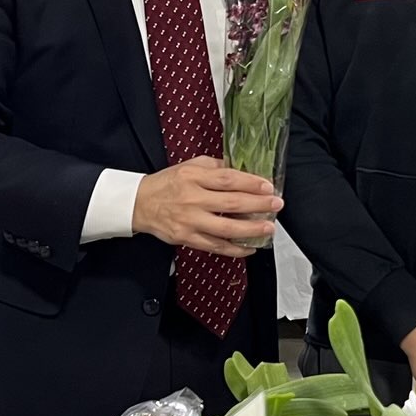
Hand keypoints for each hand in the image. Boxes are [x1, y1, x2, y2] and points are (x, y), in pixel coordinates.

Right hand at [132, 157, 280, 257]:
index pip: (228, 179)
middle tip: (276, 205)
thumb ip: (215, 167)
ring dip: (251, 229)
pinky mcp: (186, 238)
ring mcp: (189, 221)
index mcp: (193, 177)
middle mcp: (192, 199)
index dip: (251, 183)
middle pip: (231, 203)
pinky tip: (250, 247)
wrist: (139, 203)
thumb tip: (243, 171)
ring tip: (269, 228)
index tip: (268, 187)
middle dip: (258, 205)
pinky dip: (234, 249)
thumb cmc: (168, 183)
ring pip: (226, 228)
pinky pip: (215, 246)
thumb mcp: (190, 166)